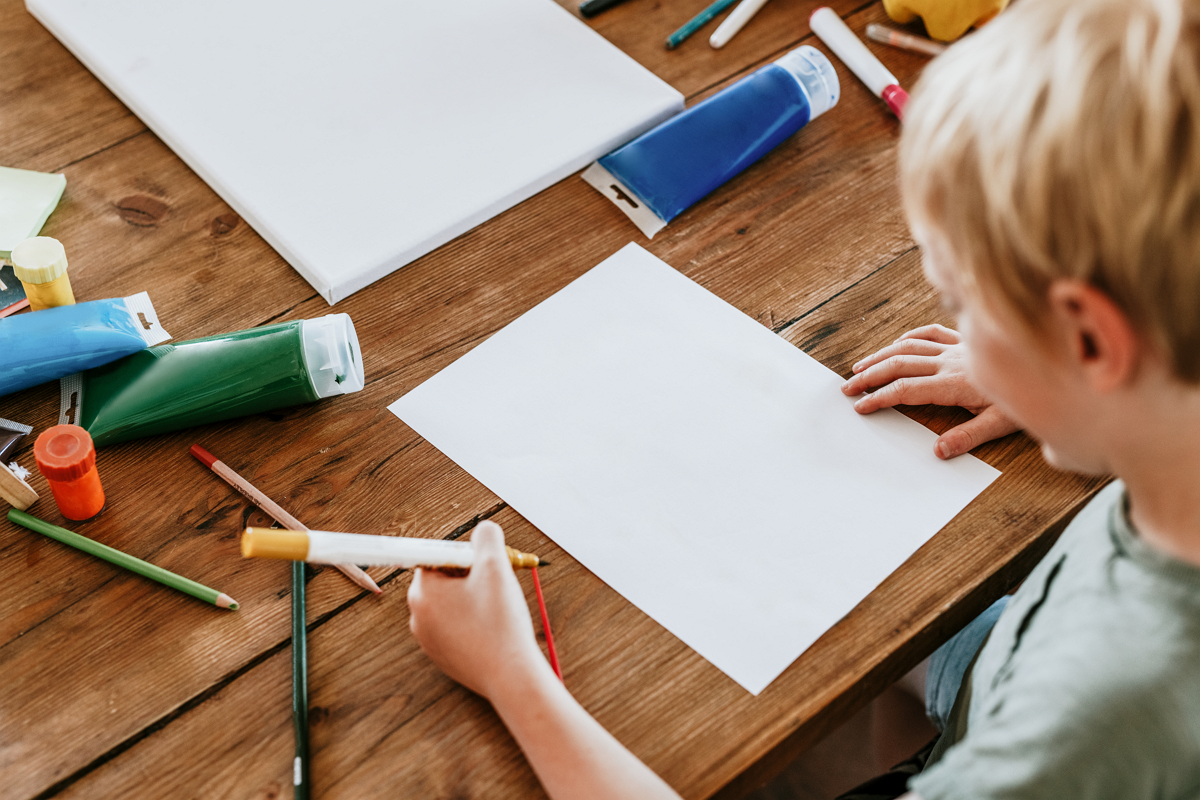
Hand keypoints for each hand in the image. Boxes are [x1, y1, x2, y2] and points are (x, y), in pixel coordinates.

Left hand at [408, 521, 545, 699]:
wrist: (510, 676)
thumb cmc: (500, 622)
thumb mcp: (496, 566)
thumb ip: (487, 537)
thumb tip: (483, 530)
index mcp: (423, 591)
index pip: (436, 557)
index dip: (464, 557)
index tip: (483, 565)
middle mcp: (418, 616)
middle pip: (443, 580)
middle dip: (469, 577)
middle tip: (495, 584)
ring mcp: (429, 640)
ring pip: (451, 605)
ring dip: (473, 600)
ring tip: (497, 609)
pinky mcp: (443, 657)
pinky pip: (456, 628)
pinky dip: (474, 623)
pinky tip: (493, 629)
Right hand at [841, 324, 1018, 458]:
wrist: (1051, 366)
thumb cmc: (1030, 396)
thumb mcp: (1002, 423)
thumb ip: (968, 437)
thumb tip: (938, 450)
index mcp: (955, 383)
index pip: (906, 389)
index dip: (880, 396)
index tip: (860, 405)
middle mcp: (951, 361)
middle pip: (899, 364)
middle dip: (870, 375)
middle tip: (847, 386)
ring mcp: (957, 348)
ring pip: (909, 346)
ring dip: (881, 355)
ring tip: (860, 366)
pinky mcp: (966, 341)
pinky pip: (931, 332)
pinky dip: (910, 337)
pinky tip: (898, 343)